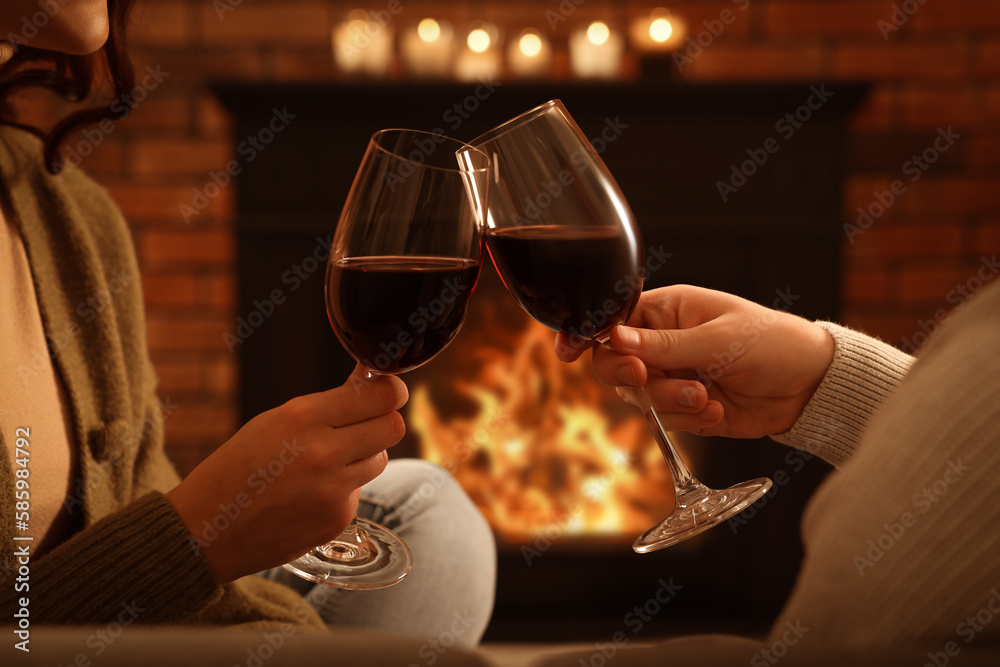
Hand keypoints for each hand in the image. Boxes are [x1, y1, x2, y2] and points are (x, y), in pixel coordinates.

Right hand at [165, 365, 407, 582]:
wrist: (205, 531)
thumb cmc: (237, 467)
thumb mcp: (274, 421)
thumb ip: (327, 406)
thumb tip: (372, 384)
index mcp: (303, 418)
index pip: (380, 396)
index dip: (390, 391)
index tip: (387, 390)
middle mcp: (324, 453)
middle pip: (393, 427)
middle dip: (383, 420)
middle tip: (365, 422)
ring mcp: (334, 490)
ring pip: (380, 458)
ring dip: (364, 454)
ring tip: (325, 461)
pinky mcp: (338, 519)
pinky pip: (360, 490)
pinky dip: (344, 487)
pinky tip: (310, 493)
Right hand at [555, 285, 833, 438]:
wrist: (810, 386)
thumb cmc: (772, 343)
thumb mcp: (718, 339)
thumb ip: (664, 344)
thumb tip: (614, 336)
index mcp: (666, 309)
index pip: (612, 319)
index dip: (587, 334)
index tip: (568, 350)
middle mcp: (662, 342)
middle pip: (614, 363)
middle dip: (631, 376)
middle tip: (647, 377)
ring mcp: (672, 376)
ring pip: (638, 396)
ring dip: (668, 401)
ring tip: (706, 397)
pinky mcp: (685, 407)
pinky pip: (665, 418)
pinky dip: (688, 419)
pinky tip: (716, 410)